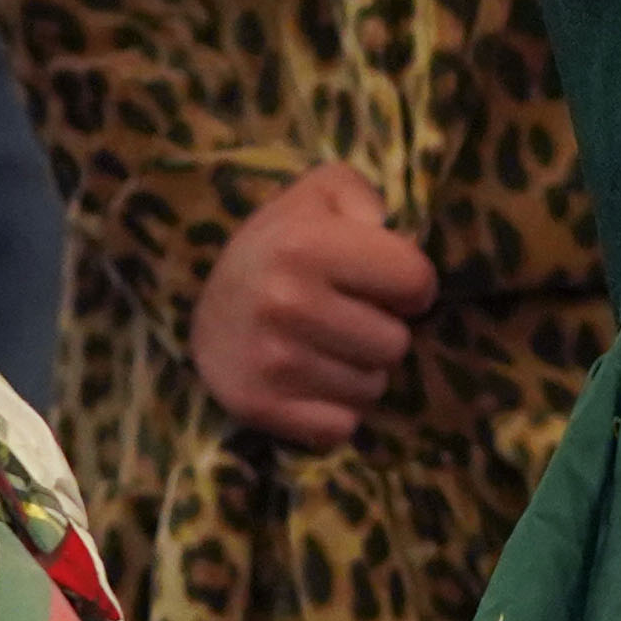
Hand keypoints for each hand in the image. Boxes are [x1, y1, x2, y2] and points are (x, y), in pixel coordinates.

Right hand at [193, 162, 438, 449]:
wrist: (204, 308)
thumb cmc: (279, 247)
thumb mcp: (320, 194)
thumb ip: (365, 196)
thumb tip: (398, 238)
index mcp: (305, 245)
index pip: (416, 282)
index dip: (410, 283)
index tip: (383, 283)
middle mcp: (286, 302)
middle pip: (396, 344)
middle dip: (381, 331)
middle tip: (346, 318)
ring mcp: (271, 361)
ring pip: (372, 388)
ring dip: (358, 372)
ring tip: (325, 347)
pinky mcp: (259, 407)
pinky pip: (341, 426)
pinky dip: (334, 410)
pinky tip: (309, 383)